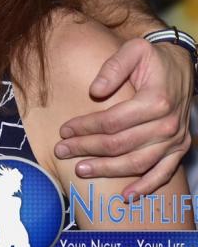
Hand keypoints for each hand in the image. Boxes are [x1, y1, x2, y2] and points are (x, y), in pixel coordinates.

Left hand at [54, 38, 192, 195]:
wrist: (183, 65)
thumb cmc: (153, 58)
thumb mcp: (133, 50)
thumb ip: (113, 68)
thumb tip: (94, 91)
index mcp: (155, 101)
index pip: (113, 122)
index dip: (86, 127)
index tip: (64, 129)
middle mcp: (167, 124)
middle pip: (120, 144)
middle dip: (87, 149)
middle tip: (62, 151)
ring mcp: (175, 140)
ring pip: (138, 163)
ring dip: (108, 170)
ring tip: (81, 170)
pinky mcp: (180, 148)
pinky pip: (163, 173)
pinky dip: (145, 186)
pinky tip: (125, 195)